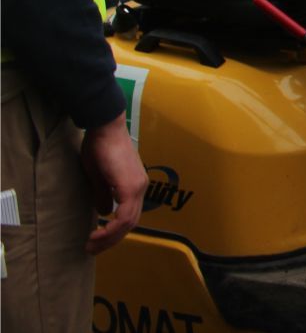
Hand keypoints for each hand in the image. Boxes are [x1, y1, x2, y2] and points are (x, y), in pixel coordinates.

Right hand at [80, 119, 145, 253]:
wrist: (105, 128)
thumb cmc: (100, 148)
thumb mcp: (99, 177)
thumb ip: (104, 195)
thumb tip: (103, 212)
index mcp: (135, 185)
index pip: (129, 217)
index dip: (113, 232)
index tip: (95, 241)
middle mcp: (141, 187)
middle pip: (130, 223)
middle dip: (111, 240)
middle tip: (92, 249)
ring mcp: (138, 186)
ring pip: (128, 222)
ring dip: (110, 237)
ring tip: (91, 245)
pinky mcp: (130, 185)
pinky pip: (125, 214)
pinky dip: (112, 227)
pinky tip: (98, 232)